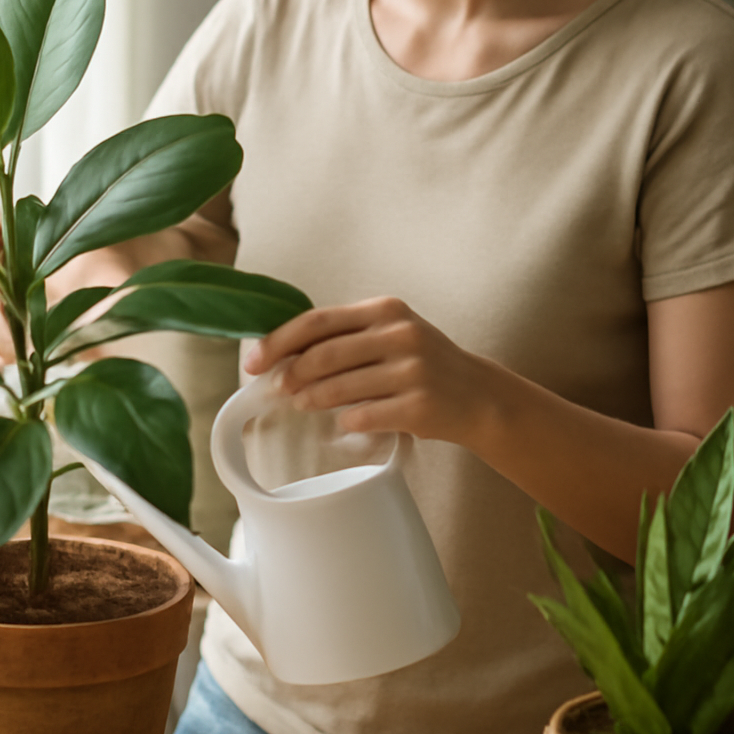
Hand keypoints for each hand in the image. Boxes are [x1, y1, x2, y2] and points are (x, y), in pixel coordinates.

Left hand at [244, 296, 484, 444]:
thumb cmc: (423, 365)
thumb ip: (345, 338)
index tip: (253, 360)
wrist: (479, 396)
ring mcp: (412, 370)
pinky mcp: (419, 405)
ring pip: (339, 388)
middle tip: (276, 389)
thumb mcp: (391, 334)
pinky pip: (363, 415)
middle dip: (290, 374)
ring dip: (311, 399)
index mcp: (385, 310)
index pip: (317, 321)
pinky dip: (345, 421)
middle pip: (323, 355)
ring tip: (301, 404)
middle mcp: (400, 334)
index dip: (278, 341)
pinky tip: (342, 423)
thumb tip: (283, 356)